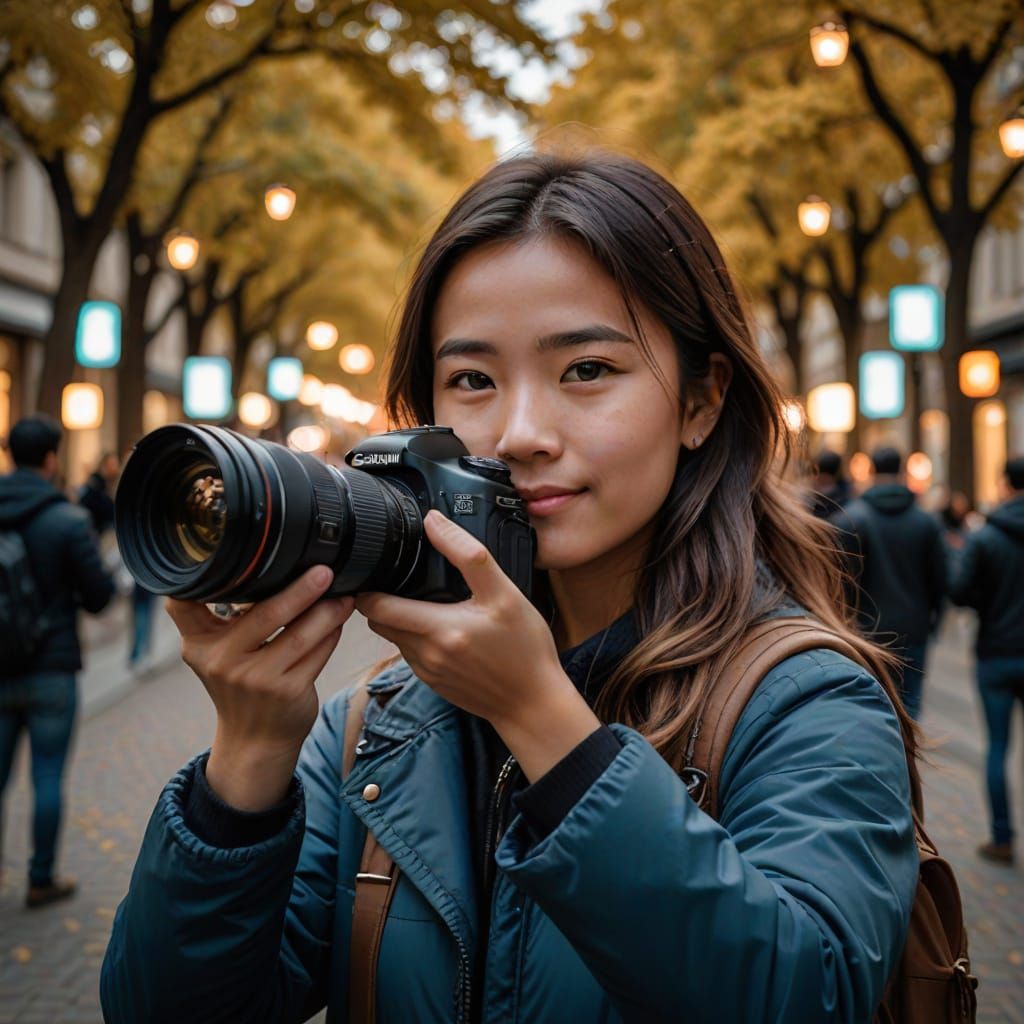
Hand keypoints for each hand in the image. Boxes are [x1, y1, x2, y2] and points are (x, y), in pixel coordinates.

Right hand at [166, 566, 354, 808]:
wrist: (254, 740)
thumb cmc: (241, 685)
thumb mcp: (217, 653)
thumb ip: (224, 617)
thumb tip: (268, 566)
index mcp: (199, 644)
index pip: (185, 605)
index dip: (200, 580)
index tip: (233, 553)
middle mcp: (222, 660)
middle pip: (265, 613)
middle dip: (299, 589)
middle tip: (323, 570)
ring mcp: (255, 679)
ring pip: (300, 633)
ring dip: (327, 610)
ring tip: (342, 594)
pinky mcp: (286, 691)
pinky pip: (317, 652)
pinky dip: (331, 633)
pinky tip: (339, 620)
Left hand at [356, 511, 599, 780]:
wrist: (534, 705)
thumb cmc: (525, 650)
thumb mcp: (505, 595)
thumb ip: (468, 556)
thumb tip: (434, 522)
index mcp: (437, 629)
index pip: (376, 607)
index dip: (368, 586)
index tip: (377, 569)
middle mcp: (424, 654)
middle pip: (379, 622)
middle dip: (379, 599)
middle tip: (395, 578)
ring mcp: (427, 671)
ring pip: (393, 638)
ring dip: (398, 619)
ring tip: (418, 599)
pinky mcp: (434, 683)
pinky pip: (410, 654)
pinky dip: (415, 637)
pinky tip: (441, 626)